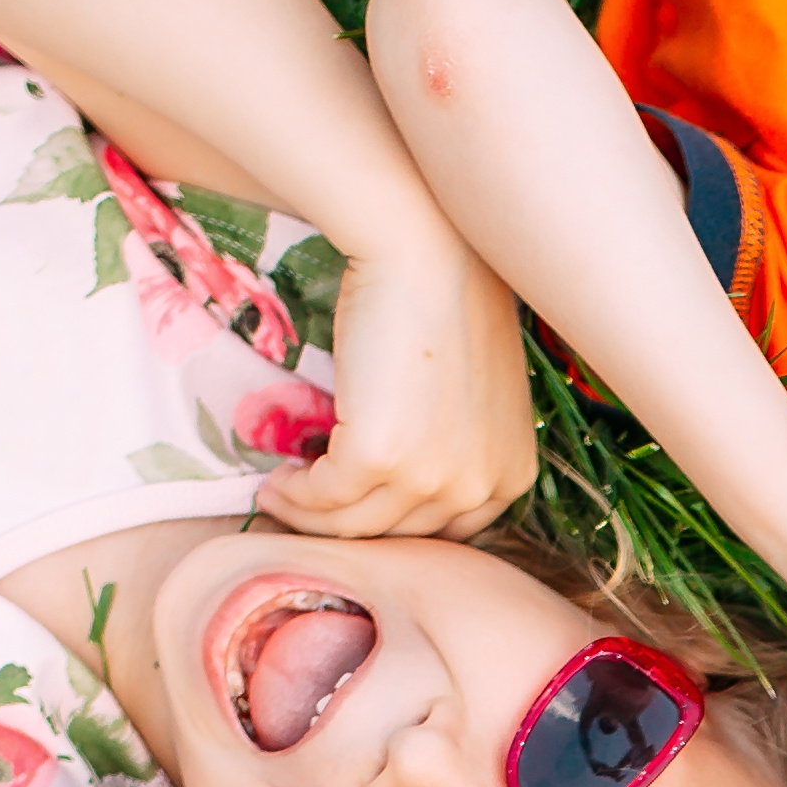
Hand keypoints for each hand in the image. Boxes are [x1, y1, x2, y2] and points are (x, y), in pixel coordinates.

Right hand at [258, 238, 540, 542]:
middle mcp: (479, 488)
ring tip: (279, 492)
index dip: (389, 526)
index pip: (442, 535)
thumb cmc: (448, 306)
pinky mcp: (381, 457)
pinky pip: (324, 497)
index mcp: (510, 478)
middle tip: (300, 506)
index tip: (349, 512)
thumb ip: (449, 450)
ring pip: (355, 525)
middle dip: (341, 527)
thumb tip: (390, 486)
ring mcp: (433, 477)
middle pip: (395, 535)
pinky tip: (276, 478)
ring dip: (307, 515)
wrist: (426, 251)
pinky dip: (294, 493)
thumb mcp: (470, 398)